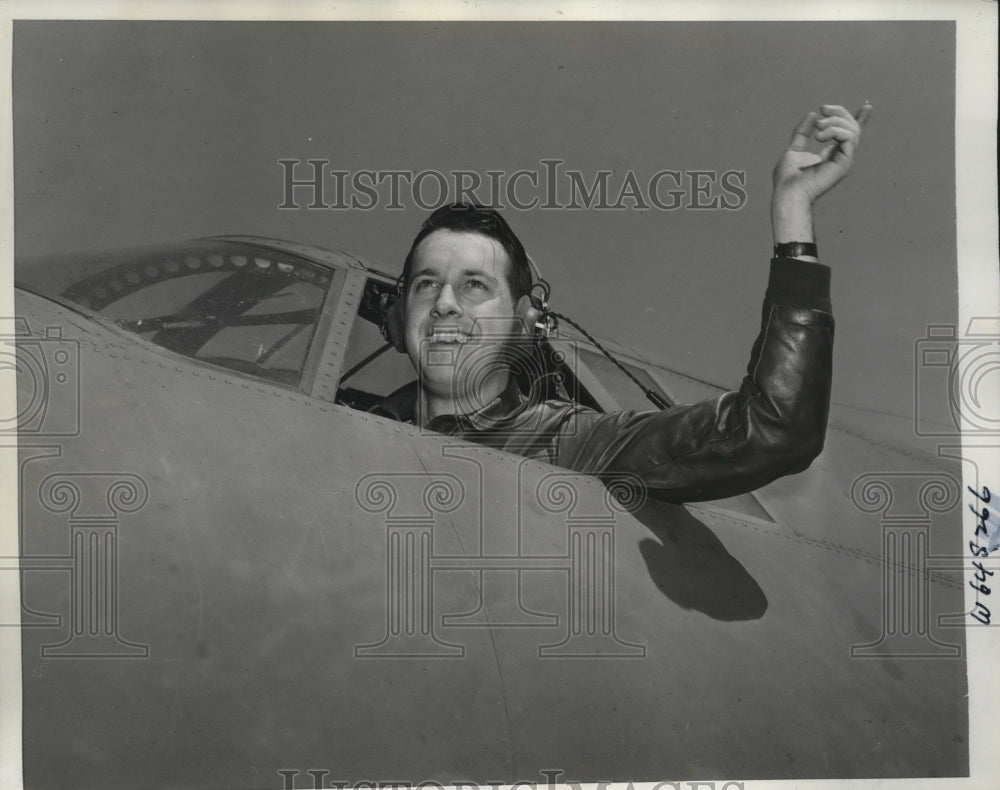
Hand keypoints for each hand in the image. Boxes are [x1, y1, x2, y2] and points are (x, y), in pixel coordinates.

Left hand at [771, 103, 871, 251]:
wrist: (788, 193)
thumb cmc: (788, 178)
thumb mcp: (793, 148)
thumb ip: (802, 132)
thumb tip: (813, 114)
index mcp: (830, 155)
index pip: (849, 135)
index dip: (859, 120)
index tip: (867, 106)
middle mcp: (840, 157)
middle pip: (851, 127)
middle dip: (839, 113)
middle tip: (822, 109)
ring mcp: (844, 161)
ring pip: (852, 130)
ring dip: (835, 122)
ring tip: (817, 129)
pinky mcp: (844, 163)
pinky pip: (850, 138)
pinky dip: (836, 131)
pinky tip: (819, 136)